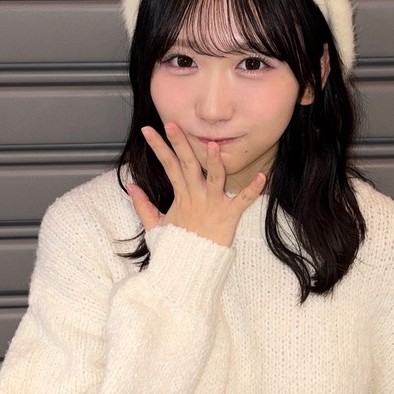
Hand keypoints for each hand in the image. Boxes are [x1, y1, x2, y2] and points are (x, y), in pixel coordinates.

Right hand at [125, 122, 264, 248]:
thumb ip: (142, 204)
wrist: (189, 269)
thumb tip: (131, 187)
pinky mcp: (229, 216)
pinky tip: (262, 177)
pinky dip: (253, 190)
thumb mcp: (155, 225)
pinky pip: (243, 200)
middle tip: (172, 124)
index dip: (158, 146)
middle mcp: (197, 196)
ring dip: (214, 162)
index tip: (148, 130)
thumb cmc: (176, 247)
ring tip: (212, 144)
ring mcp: (213, 205)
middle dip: (179, 143)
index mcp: (181, 195)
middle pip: (187, 164)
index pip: (168, 165)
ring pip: (215, 178)